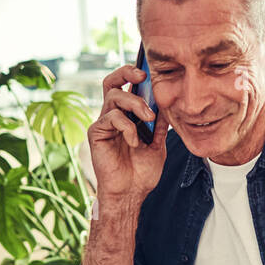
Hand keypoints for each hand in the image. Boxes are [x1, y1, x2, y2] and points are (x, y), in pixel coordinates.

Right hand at [88, 64, 170, 207]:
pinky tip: (135, 142)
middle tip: (142, 76)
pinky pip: (111, 117)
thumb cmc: (142, 172)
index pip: (126, 87)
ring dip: (135, 103)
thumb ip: (160, 125)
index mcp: (127, 116)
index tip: (151, 70)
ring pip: (114, 96)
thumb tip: (168, 103)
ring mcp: (104, 124)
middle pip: (111, 82)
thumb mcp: (158, 144)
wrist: (131, 194)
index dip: (135, 75)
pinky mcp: (96, 133)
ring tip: (148, 118)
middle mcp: (112, 116)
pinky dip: (127, 127)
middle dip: (126, 73)